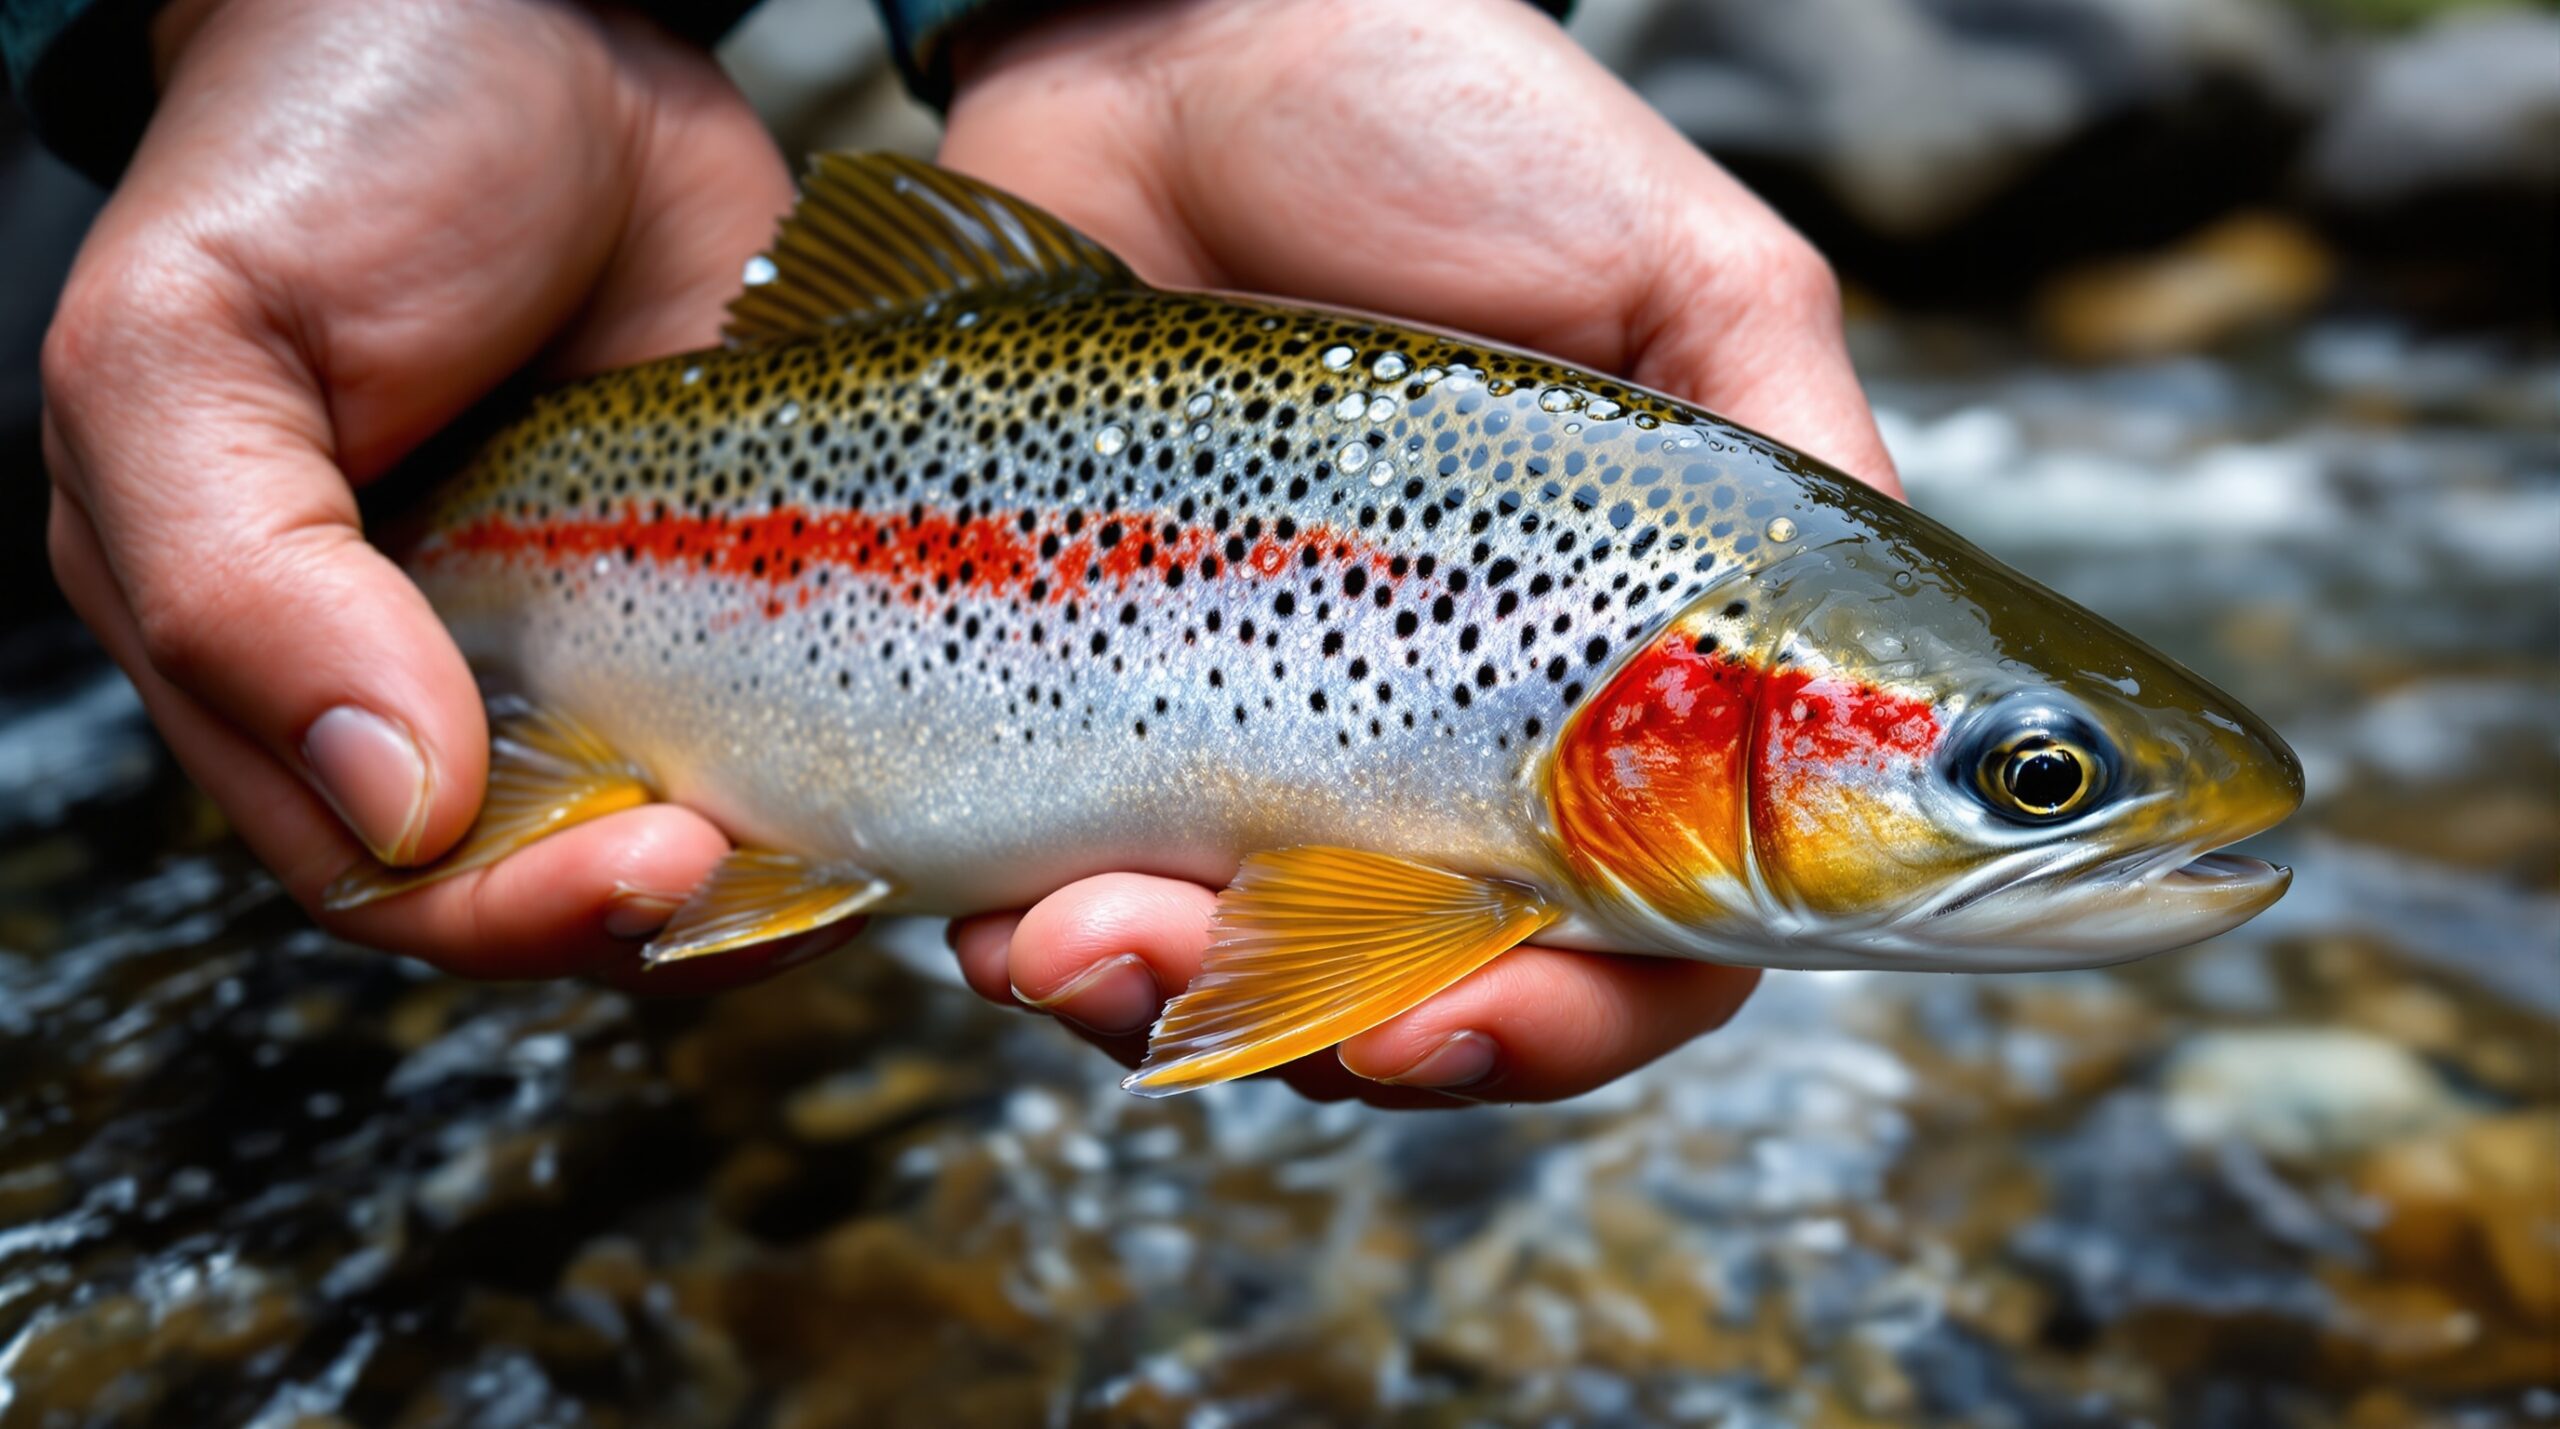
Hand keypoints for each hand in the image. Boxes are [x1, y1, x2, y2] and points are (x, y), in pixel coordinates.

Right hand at [41, 0, 795, 985]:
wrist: (540, 5)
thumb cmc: (341, 142)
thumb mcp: (199, 343)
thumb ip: (237, 583)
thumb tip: (391, 799)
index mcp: (269, 642)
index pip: (378, 869)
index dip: (502, 909)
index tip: (643, 865)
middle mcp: (432, 664)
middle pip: (536, 883)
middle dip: (638, 912)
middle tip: (744, 870)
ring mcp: (592, 630)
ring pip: (671, 832)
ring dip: (756, 878)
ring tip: (845, 857)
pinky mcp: (728, 577)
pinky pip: (786, 733)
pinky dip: (836, 784)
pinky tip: (898, 787)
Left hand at [939, 0, 1900, 1104]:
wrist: (1173, 33)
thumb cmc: (1449, 130)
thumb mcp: (1688, 280)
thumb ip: (1800, 483)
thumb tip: (1920, 711)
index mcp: (1606, 685)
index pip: (1632, 944)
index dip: (1565, 1029)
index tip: (1461, 1031)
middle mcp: (1431, 738)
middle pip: (1416, 1001)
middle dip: (1336, 1040)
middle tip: (1255, 1001)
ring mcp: (1245, 733)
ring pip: (1217, 981)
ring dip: (1151, 1002)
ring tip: (1073, 936)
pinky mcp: (1070, 706)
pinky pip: (1043, 899)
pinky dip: (1018, 941)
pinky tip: (998, 908)